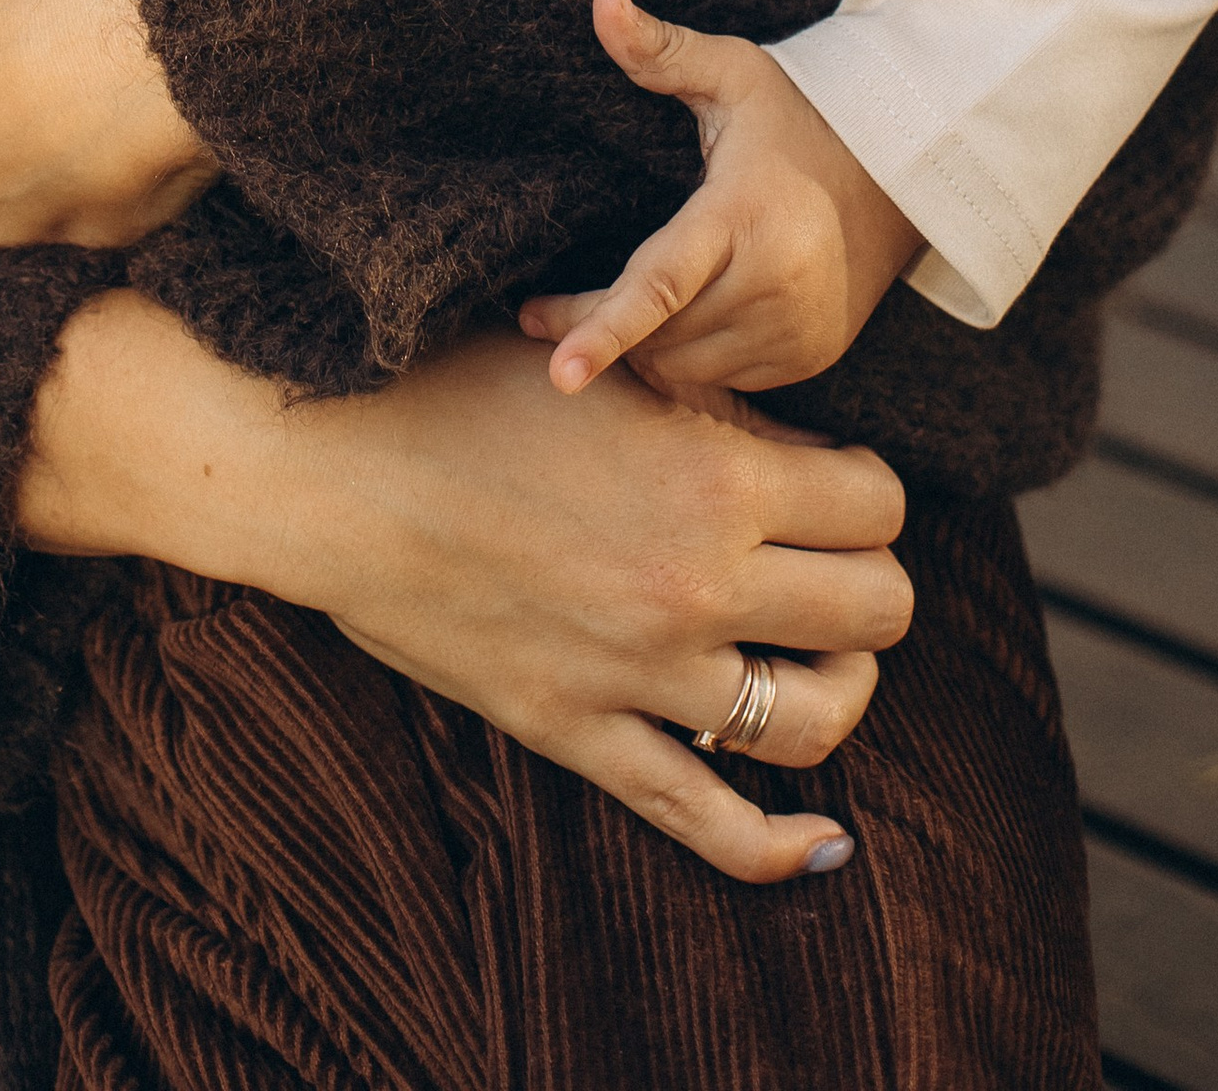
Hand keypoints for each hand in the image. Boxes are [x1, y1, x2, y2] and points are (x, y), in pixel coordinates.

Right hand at [23, 294, 908, 885]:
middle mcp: (698, 585)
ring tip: (815, 659)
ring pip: (822, 719)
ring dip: (841, 687)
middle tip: (828, 566)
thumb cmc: (465, 393)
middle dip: (871, 584)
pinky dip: (780, 846)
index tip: (836, 487)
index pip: (878, 504)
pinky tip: (823, 843)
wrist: (339, 470)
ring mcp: (643, 674)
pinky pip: (708, 821)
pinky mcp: (583, 734)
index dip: (870, 492)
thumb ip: (718, 417)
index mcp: (713, 481)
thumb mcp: (611, 372)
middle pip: (877, 611)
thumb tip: (803, 462)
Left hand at [521, 0, 922, 396]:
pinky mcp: (809, 354)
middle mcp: (776, 283)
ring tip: (600, 315)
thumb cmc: (797, 115)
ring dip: (641, 350)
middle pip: (659, 333)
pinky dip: (687, 358)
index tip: (556, 372)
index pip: (660, 284)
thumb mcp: (734, 72)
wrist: (900, 172)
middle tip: (534, 314)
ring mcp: (797, 328)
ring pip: (686, 365)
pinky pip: (724, 377)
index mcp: (745, 214)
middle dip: (593, 330)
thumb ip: (660, 48)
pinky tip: (668, 325)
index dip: (602, 329)